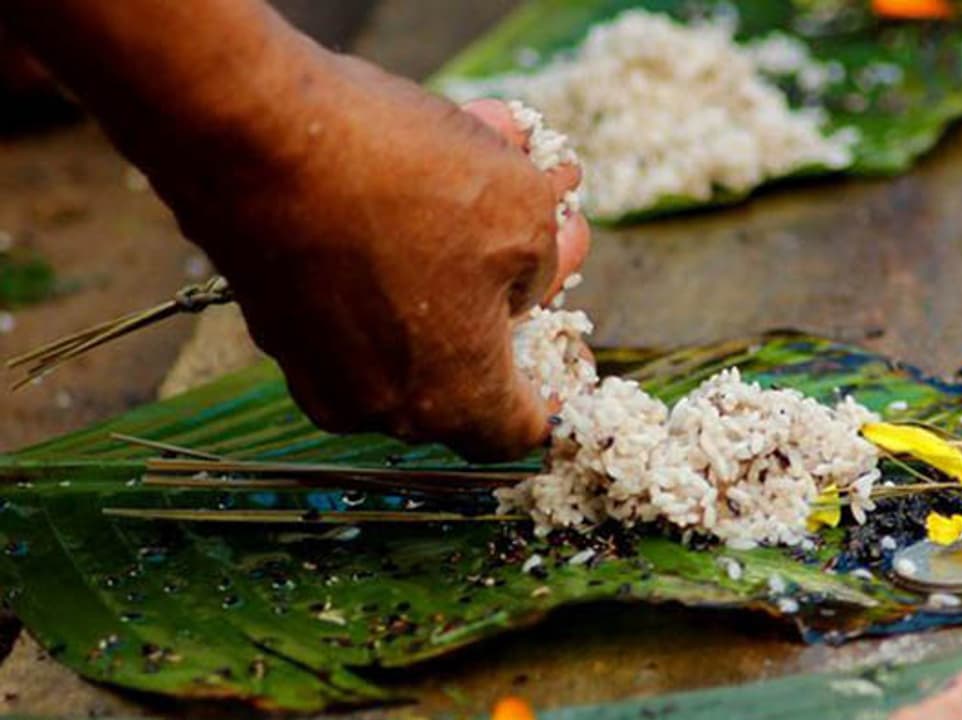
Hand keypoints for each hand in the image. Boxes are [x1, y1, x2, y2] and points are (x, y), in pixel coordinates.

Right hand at [150, 51, 589, 460]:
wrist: (249, 132)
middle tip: (535, 236)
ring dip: (456, 254)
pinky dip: (394, 247)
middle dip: (511, 295)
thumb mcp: (522, 208)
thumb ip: (547, 261)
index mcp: (452, 400)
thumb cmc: (399, 178)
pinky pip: (359, 296)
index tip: (566, 342)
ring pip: (413, 320)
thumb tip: (533, 277)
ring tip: (483, 165)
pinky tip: (415, 167)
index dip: (558, 384)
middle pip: (470, 366)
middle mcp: (380, 405)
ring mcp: (318, 367)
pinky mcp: (276, 318)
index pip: (526, 427)